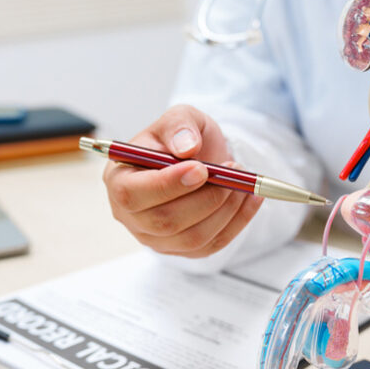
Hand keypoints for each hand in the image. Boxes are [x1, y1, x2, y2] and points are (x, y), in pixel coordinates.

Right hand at [103, 105, 263, 257]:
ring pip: (192, 238)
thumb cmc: (181, 139)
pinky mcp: (183, 250)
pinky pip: (212, 245)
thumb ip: (179, 126)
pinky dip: (238, 222)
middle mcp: (131, 216)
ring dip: (225, 210)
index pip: (132, 194)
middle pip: (164, 222)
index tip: (201, 169)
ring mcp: (156, 238)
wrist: (198, 159)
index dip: (167, 185)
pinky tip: (251, 198)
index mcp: (118, 180)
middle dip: (205, 198)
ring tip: (243, 182)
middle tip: (231, 173)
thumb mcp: (180, 119)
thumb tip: (187, 147)